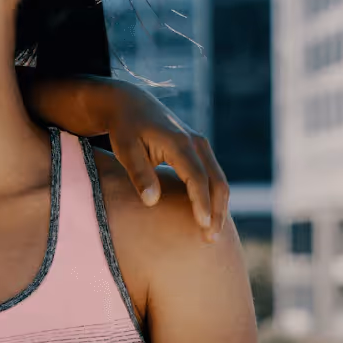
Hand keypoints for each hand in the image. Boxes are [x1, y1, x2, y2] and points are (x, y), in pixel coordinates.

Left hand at [97, 78, 229, 241]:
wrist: (129, 103)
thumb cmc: (124, 128)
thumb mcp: (125, 149)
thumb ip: (139, 174)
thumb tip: (152, 201)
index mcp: (179, 143)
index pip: (197, 177)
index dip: (201, 203)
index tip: (203, 226)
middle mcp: (196, 142)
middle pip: (216, 181)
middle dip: (217, 211)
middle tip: (211, 240)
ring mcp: (201, 145)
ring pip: (219, 179)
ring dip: (219, 206)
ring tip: (211, 234)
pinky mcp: (199, 150)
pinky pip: (213, 176)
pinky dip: (214, 196)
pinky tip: (209, 216)